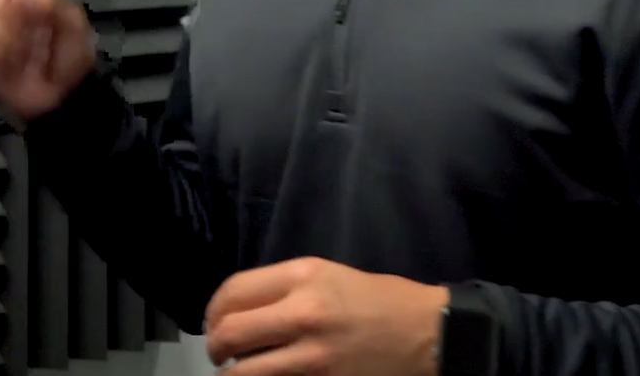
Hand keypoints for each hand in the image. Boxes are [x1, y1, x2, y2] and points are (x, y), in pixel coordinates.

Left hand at [203, 256, 447, 375]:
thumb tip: (240, 308)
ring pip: (242, 373)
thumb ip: (284, 287)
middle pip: (228, 333)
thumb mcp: (329, 274)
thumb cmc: (379, 301)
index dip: (212, 311)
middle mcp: (303, 312)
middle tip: (219, 353)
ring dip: (231, 375)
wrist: (427, 332)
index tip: (214, 323)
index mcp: (303, 277)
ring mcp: (312, 356)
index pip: (232, 291)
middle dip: (215, 347)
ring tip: (236, 373)